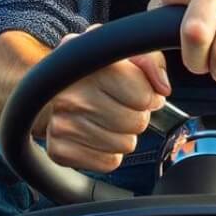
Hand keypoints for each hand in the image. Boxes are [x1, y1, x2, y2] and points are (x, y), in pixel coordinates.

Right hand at [38, 25, 172, 173]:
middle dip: (136, 116)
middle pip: (136, 124)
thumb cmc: (97, 71)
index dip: (148, 96)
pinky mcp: (59, 150)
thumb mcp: (125, 53)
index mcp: (90, 65)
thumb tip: (161, 89)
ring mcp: (62, 124)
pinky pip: (108, 162)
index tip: (137, 90)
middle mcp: (72, 95)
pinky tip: (96, 134)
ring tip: (107, 118)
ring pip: (125, 145)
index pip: (144, 97)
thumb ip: (150, 61)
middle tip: (121, 105)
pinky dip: (108, 152)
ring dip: (123, 134)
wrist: (53, 86)